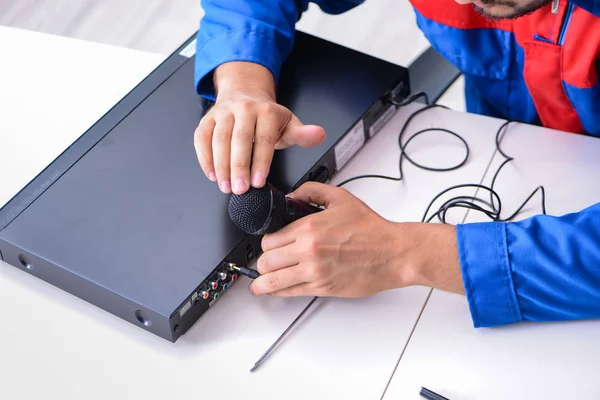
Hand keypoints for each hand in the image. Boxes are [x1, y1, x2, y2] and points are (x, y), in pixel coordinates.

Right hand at [194, 62, 325, 194]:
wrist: (245, 94)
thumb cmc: (267, 116)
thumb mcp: (289, 124)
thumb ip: (303, 135)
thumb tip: (319, 135)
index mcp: (266, 111)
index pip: (263, 138)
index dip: (260, 162)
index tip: (258, 181)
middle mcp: (244, 109)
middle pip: (239, 139)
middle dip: (238, 167)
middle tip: (240, 188)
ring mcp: (223, 113)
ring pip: (218, 139)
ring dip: (220, 165)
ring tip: (225, 186)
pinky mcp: (208, 119)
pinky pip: (202, 138)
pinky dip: (204, 157)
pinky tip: (211, 174)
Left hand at [248, 182, 464, 297]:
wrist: (393, 253)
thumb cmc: (371, 229)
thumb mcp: (340, 198)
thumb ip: (311, 192)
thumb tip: (292, 195)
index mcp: (309, 228)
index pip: (270, 239)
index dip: (267, 242)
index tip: (269, 244)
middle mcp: (308, 251)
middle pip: (266, 261)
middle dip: (262, 262)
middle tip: (265, 262)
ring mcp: (314, 272)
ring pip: (272, 281)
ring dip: (261, 283)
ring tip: (257, 284)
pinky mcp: (322, 288)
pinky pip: (290, 293)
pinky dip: (277, 292)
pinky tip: (273, 291)